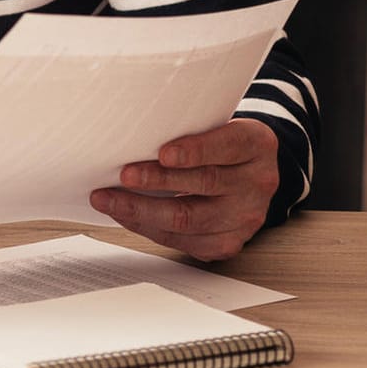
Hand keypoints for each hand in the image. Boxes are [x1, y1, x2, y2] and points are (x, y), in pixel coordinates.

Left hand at [90, 118, 279, 261]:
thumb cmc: (218, 146)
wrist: (246, 175)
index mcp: (257, 145)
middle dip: (158, 180)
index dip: (195, 151)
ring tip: (108, 199)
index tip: (163, 153)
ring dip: (142, 210)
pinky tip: (125, 215)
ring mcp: (247, 217)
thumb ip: (185, 128)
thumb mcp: (213, 125)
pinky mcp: (228, 242)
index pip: (227, 146)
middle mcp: (258, 182)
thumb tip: (131, 134)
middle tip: (124, 175)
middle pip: (205, 183)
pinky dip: (148, 228)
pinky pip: (184, 241)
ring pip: (190, 219)